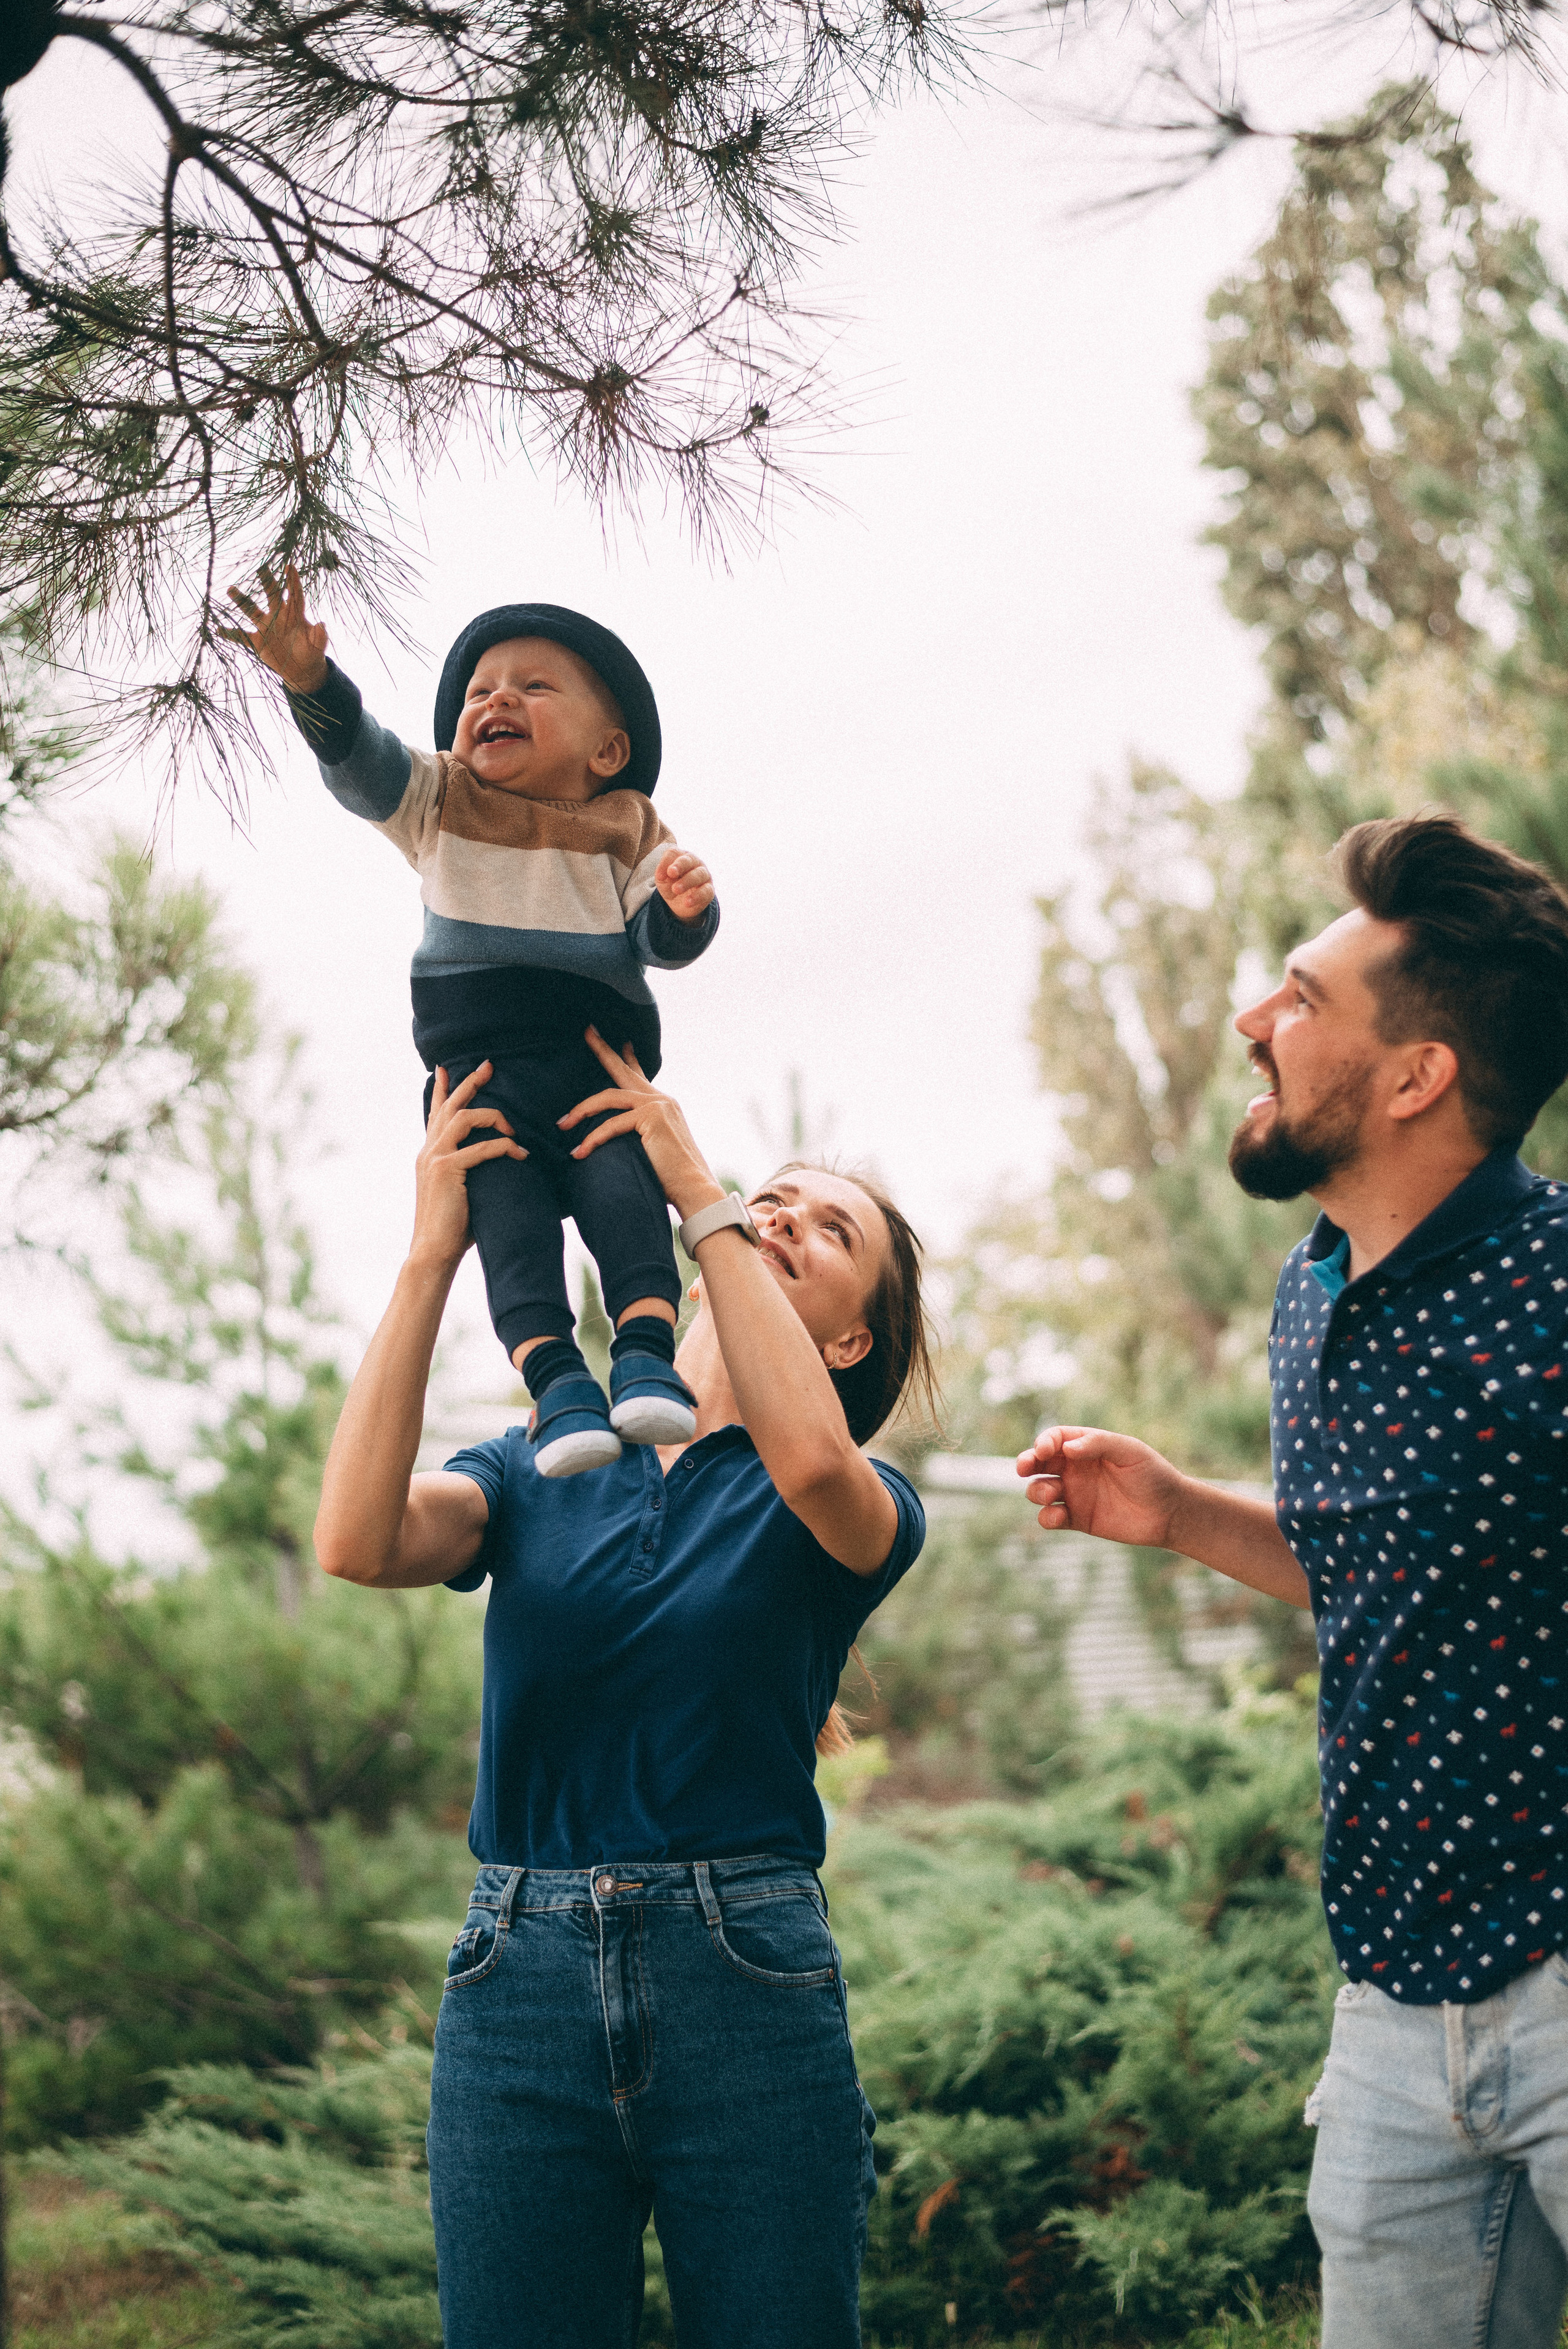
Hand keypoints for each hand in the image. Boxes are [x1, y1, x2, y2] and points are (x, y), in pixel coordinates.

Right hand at [221, 560, 328, 694]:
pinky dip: (230, 633)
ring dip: (242, 601)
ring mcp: (266, 628)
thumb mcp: (318, 645)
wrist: (302, 670)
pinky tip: (218, 628)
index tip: (290, 566)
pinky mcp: (258, 641)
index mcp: (295, 615)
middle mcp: (278, 616)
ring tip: (230, 589)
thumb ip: (319, 635)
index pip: (294, 594)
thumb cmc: (312, 653)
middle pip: (272, 595)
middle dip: (267, 581)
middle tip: (260, 567)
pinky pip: (241, 636)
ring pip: (252, 610)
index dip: (293, 581)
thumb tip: (322, 624)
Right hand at [412, 1062, 524, 1270]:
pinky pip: (481, 1148)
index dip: (442, 1090)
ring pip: (465, 1118)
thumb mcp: (461, 1192)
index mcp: (429, 1154)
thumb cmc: (453, 1227)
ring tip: (512, 1128)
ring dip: (494, 1117)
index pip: (435, 1114)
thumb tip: (502, 1165)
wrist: (433, 1251)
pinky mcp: (447, 1169)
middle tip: (489, 1065)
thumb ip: (471, 1172)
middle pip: (450, 1105)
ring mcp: (435, 1157)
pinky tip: (520, 1153)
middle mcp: (429, 1150)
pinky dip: (504, 1147)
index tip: (446, 1068)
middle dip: (470, 1082)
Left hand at [559, 1029, 718, 1218]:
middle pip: (624, 1069)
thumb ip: (636, 1135)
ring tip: (563, 1124)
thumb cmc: (672, 1178)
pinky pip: (611, 1124)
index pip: (641, 1075)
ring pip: (609, 1098)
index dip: (628, 1058)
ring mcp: (657, 1105)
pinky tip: (579, 1153)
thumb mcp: (652, 1149)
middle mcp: (661, 1099)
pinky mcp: (651, 1117)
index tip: (619, 1042)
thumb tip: (611, 1139)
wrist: (694, 1188)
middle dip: (602, 1050)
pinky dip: (592, 1139)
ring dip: (581, 1110)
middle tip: (587, 1031)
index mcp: (662, 1105)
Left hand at [655, 849, 713, 924]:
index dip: (666, 862)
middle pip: (688, 860)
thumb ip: (662, 874)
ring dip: (687, 881)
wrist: (679, 903)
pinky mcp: (709, 890)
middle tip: (671, 874)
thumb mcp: (662, 879)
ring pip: (699, 874)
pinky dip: (697, 897)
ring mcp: (704, 875)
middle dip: (680, 866)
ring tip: (676, 890)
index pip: (674, 853)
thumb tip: (662, 875)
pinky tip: (687, 902)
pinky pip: (706, 891)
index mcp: (681, 856)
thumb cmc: (671, 884)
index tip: (659, 876)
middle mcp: (695, 863)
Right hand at [1017, 1425, 1185, 1548]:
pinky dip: (1047, 1517)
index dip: (1043, 1442)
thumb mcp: (1129, 1451)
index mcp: (1086, 1447)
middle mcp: (1076, 1469)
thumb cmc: (1153, 1474)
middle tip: (1023, 1468)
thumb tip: (1065, 1448)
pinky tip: (1059, 1515)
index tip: (1043, 1450)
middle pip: (1039, 1463)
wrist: (1170, 1512)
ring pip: (1040, 1490)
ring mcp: (1075, 1494)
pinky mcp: (1077, 1519)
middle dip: (1026, 1463)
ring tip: (1052, 1494)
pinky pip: (1051, 1517)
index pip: (1055, 1439)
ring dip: (1037, 1491)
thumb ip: (1098, 1444)